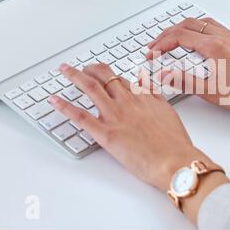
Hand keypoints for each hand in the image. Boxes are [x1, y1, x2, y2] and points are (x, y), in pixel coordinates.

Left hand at [48, 63, 214, 191]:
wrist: (175, 160)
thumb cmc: (175, 143)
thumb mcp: (168, 112)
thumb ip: (156, 96)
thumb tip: (148, 84)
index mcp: (143, 97)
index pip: (121, 79)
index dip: (109, 75)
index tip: (102, 73)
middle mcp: (127, 102)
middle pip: (104, 76)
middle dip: (90, 69)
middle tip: (81, 69)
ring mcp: (115, 116)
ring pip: (90, 88)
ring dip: (74, 76)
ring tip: (65, 71)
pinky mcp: (106, 134)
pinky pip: (81, 117)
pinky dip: (65, 106)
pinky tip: (54, 100)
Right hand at [147, 17, 229, 114]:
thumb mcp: (212, 92)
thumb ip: (184, 82)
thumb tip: (164, 75)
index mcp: (214, 47)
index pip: (179, 37)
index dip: (161, 44)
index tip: (152, 53)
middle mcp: (223, 37)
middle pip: (187, 25)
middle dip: (167, 33)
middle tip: (156, 45)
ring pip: (200, 22)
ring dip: (182, 28)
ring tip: (171, 39)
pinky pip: (213, 26)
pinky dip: (197, 28)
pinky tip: (197, 39)